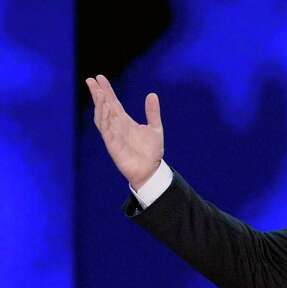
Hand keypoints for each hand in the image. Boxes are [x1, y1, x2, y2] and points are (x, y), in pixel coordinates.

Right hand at [85, 75, 163, 190]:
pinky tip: (105, 110)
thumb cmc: (151, 151)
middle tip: (91, 80)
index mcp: (124, 121)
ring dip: (99, 105)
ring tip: (99, 93)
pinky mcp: (113, 146)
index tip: (99, 77)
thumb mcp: (155, 128)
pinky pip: (107, 132)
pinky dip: (105, 121)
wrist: (151, 170)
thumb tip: (152, 94)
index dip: (106, 90)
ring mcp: (113, 135)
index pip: (112, 102)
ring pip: (102, 118)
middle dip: (97, 94)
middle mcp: (116, 126)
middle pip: (104, 107)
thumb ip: (153, 112)